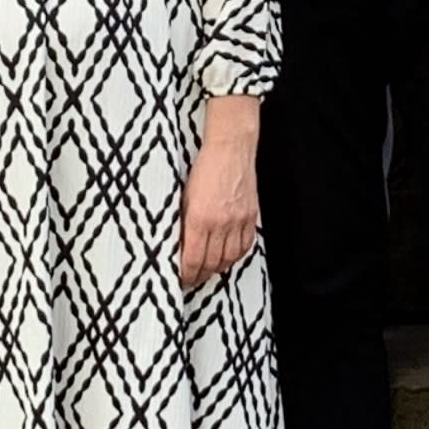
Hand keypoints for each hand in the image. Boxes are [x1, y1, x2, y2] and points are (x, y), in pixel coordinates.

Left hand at [176, 129, 258, 290]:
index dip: (186, 275)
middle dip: (199, 276)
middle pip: (211, 263)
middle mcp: (220, 223)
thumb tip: (178, 246)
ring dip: (216, 269)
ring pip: (229, 259)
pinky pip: (244, 246)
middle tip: (191, 280)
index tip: (180, 280)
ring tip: (207, 271)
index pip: (192, 259)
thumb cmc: (203, 168)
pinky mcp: (250, 217)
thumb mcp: (184, 196)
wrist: (230, 148)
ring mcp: (238, 222)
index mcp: (199, 218)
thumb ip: (182, 223)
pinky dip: (234, 256)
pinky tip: (227, 257)